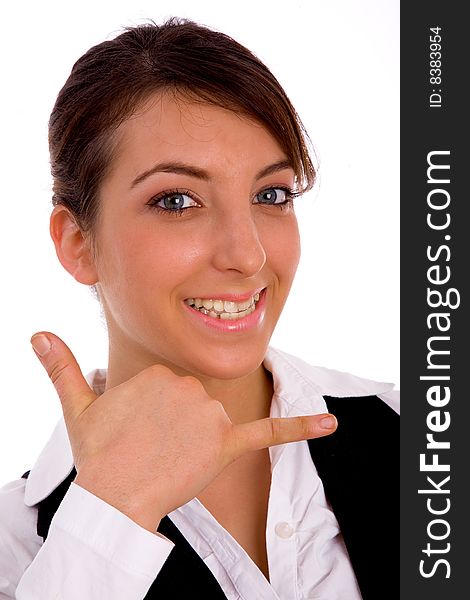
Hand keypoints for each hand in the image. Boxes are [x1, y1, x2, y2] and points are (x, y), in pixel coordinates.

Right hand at [31, 332, 336, 531]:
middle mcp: (187, 387)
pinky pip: (267, 432)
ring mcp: (208, 416)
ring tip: (168, 456)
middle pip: (193, 401)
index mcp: (159, 374)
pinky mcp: (226, 444)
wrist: (113, 497)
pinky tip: (329, 424)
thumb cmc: (98, 454)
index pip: (169, 386)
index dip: (154, 412)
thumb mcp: (78, 407)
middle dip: (175, 424)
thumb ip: (61, 367)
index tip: (138, 429)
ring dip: (194, 439)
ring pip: (212, 419)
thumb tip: (36, 334)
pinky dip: (300, 428)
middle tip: (151, 445)